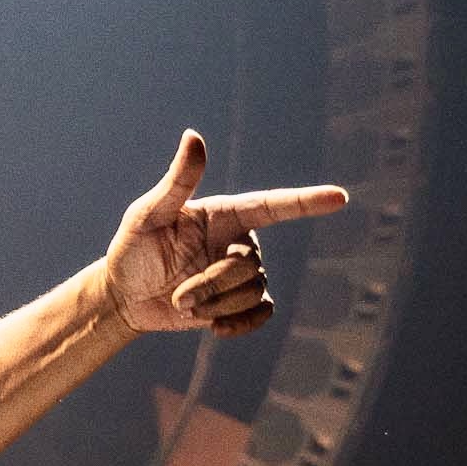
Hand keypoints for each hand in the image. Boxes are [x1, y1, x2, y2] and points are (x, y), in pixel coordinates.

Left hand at [101, 130, 347, 336]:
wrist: (126, 296)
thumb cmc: (132, 249)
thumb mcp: (147, 215)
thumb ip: (176, 182)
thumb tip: (193, 136)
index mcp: (225, 214)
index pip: (274, 205)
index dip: (307, 201)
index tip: (340, 197)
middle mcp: (240, 240)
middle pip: (250, 266)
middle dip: (212, 286)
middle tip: (179, 297)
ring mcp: (242, 272)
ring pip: (253, 292)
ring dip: (215, 305)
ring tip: (183, 305)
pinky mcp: (240, 302)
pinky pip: (261, 313)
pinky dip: (240, 324)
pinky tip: (214, 328)